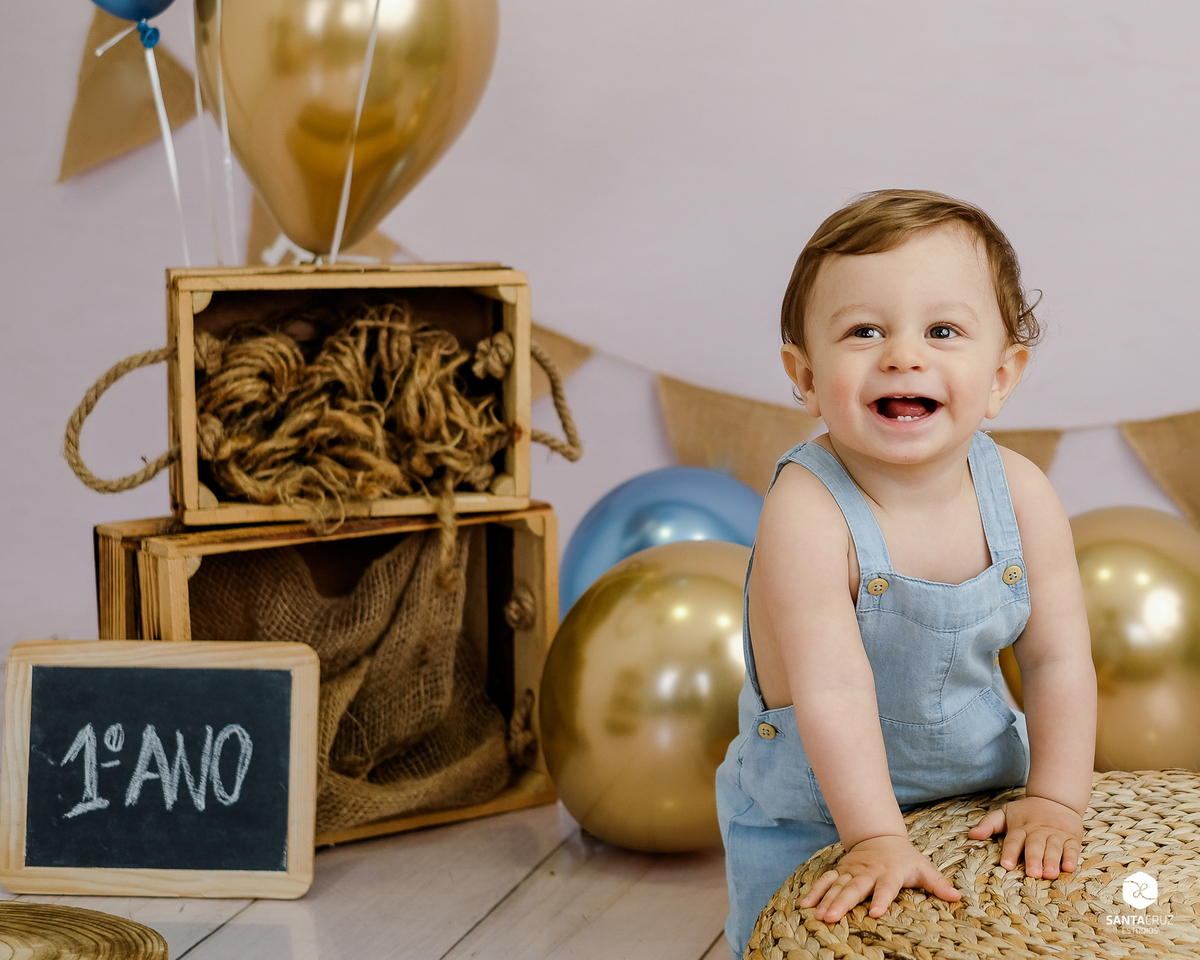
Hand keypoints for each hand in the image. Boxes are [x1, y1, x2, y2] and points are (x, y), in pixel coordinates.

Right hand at [798, 834, 960, 923]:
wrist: (881, 836)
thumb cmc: (905, 857)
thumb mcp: (923, 867)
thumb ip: (938, 883)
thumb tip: (957, 897)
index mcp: (889, 873)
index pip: (885, 888)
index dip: (880, 900)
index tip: (875, 913)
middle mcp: (868, 872)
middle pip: (854, 888)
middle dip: (842, 902)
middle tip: (831, 917)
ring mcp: (851, 870)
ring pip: (837, 885)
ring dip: (826, 900)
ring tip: (817, 914)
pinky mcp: (841, 870)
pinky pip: (825, 880)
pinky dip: (815, 891)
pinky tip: (805, 904)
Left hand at [968, 795, 1083, 878]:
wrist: (1055, 799)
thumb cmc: (1026, 812)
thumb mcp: (1005, 813)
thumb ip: (988, 824)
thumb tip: (971, 835)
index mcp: (1020, 827)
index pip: (1013, 840)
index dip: (1009, 852)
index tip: (1005, 865)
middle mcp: (1037, 831)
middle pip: (1034, 845)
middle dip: (1034, 859)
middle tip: (1033, 873)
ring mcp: (1055, 834)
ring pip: (1053, 848)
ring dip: (1052, 860)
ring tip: (1050, 874)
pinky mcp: (1071, 838)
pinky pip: (1072, 848)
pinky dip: (1072, 857)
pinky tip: (1069, 867)